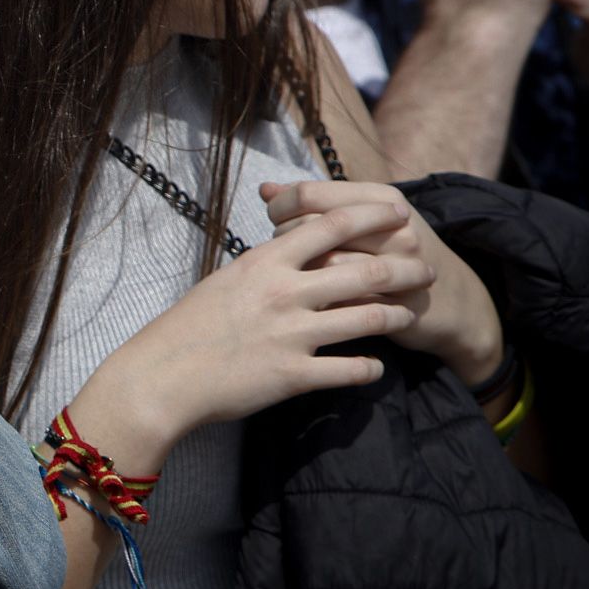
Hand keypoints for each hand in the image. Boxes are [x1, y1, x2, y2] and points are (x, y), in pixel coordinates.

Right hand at [80, 200, 431, 469]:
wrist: (163, 376)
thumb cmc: (189, 325)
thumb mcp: (227, 280)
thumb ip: (266, 264)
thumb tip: (293, 249)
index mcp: (265, 262)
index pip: (332, 224)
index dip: (373, 215)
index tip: (399, 213)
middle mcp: (285, 293)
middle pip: (366, 270)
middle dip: (406, 267)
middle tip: (425, 268)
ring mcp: (293, 335)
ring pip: (370, 317)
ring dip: (398, 315)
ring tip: (407, 314)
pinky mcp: (295, 374)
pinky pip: (353, 370)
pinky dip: (371, 367)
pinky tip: (375, 365)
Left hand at [262, 179, 502, 383]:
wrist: (452, 299)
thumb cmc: (395, 250)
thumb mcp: (365, 216)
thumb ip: (315, 202)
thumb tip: (265, 189)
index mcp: (382, 197)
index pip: (308, 194)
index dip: (279, 208)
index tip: (275, 221)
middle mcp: (395, 228)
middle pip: (310, 228)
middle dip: (284, 241)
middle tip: (283, 254)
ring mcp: (400, 267)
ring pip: (323, 265)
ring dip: (298, 273)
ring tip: (297, 275)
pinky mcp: (396, 303)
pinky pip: (339, 300)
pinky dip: (318, 300)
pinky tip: (311, 300)